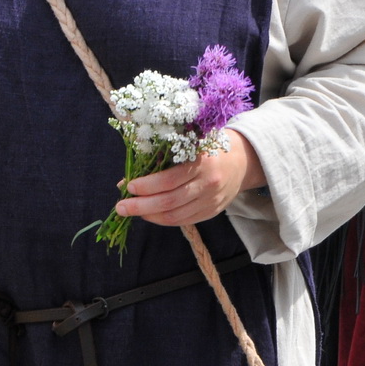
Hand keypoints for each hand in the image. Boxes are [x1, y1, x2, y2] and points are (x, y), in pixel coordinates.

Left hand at [119, 130, 264, 226]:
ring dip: (149, 215)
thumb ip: (160, 160)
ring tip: (132, 211)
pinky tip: (151, 214)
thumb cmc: (209, 146)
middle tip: (121, 207)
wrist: (243, 160)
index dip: (146, 186)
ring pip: (175, 216)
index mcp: (202, 161)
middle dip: (141, 206)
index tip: (129, 186)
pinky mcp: (212, 211)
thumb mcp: (188, 144)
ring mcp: (212, 200)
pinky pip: (184, 221)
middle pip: (169, 201)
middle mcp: (208, 183)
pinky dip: (164, 220)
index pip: (169, 179)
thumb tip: (128, 181)